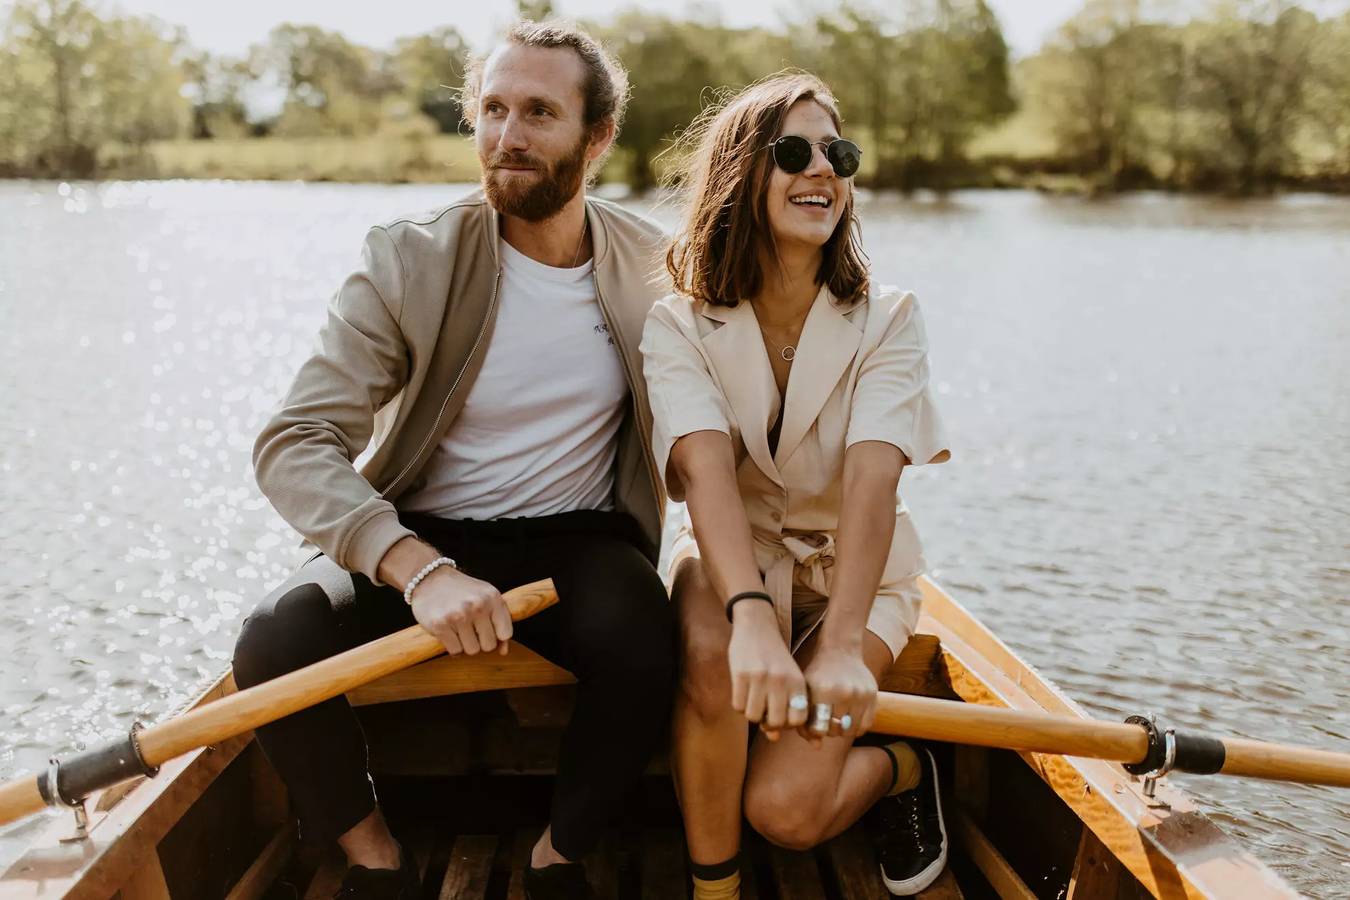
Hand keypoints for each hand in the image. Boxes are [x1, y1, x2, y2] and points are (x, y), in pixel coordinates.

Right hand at [408, 566, 511, 656]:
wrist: (429, 578)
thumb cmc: (461, 590)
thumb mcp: (486, 598)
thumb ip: (499, 622)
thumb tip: (504, 651)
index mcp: (493, 598)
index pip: (505, 633)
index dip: (497, 637)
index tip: (488, 631)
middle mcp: (477, 606)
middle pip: (489, 645)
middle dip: (480, 641)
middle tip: (470, 628)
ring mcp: (458, 616)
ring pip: (472, 650)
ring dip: (465, 644)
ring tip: (458, 628)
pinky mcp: (440, 625)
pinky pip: (455, 651)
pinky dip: (452, 646)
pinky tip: (448, 631)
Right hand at [728, 601, 808, 739]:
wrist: (757, 626)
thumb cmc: (774, 659)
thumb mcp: (786, 679)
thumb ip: (784, 707)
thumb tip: (773, 738)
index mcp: (797, 682)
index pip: (798, 720)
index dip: (787, 724)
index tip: (780, 717)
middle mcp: (781, 681)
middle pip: (775, 722)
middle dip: (767, 723)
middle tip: (764, 712)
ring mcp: (760, 677)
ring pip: (753, 716)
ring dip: (751, 714)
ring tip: (752, 700)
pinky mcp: (740, 674)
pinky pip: (738, 706)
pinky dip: (739, 705)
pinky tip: (742, 692)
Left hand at [801, 645, 876, 741]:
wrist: (841, 651)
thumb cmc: (818, 674)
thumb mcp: (806, 691)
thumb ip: (805, 719)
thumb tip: (817, 747)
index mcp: (823, 690)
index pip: (819, 728)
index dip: (815, 731)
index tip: (814, 723)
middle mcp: (844, 692)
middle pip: (836, 731)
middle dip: (828, 730)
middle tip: (826, 720)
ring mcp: (861, 694)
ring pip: (852, 731)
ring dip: (843, 730)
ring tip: (837, 719)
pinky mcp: (873, 695)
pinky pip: (867, 725)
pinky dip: (857, 727)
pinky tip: (849, 718)